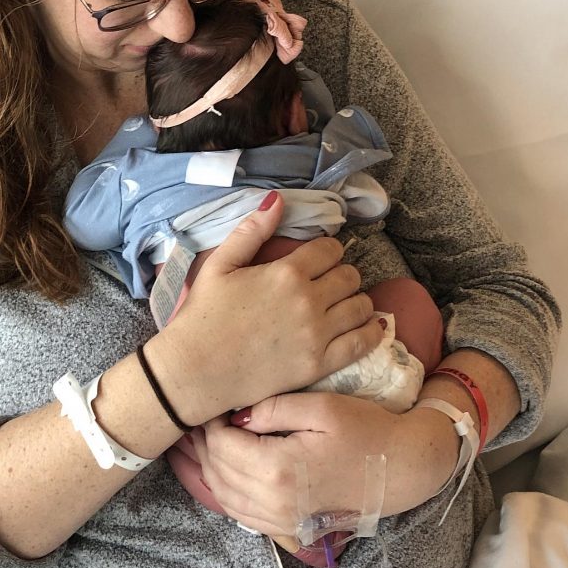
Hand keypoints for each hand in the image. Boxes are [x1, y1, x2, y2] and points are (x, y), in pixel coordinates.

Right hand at [147, 192, 383, 424]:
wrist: (195, 369)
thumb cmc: (203, 314)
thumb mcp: (220, 264)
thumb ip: (252, 231)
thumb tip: (278, 199)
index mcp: (286, 273)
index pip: (329, 250)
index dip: (327, 250)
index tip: (320, 258)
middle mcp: (308, 301)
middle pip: (349, 276)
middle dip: (342, 274)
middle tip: (330, 281)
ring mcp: (316, 335)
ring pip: (360, 307)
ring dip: (356, 300)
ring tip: (344, 303)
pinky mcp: (319, 364)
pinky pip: (361, 344)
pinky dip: (371, 332)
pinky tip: (369, 327)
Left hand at [189, 392, 452, 538]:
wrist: (401, 468)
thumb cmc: (365, 429)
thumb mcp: (321, 406)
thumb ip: (274, 408)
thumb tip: (237, 413)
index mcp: (279, 468)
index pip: (221, 444)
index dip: (210, 419)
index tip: (213, 396)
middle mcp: (274, 501)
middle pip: (217, 470)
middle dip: (204, 441)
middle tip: (207, 411)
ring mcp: (280, 518)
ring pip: (223, 495)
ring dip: (210, 465)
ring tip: (210, 434)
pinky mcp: (287, 525)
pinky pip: (240, 512)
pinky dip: (225, 488)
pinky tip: (227, 464)